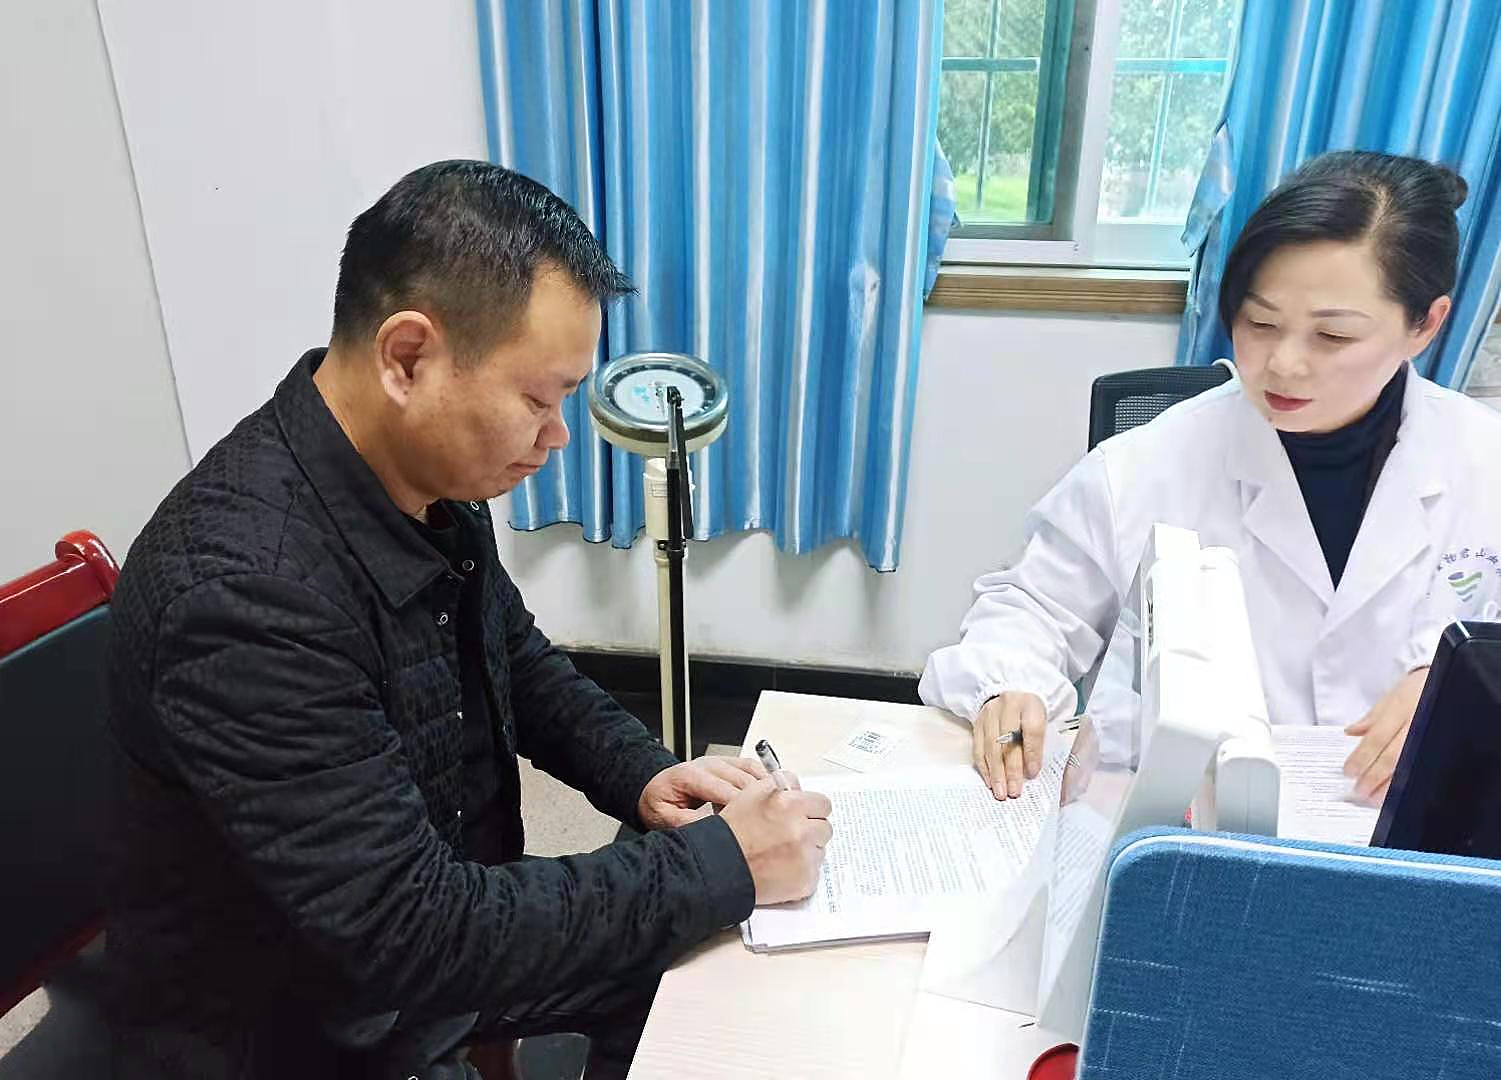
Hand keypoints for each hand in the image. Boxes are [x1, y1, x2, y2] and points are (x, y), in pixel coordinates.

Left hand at [637, 755, 768, 829]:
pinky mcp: (729, 763)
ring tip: (775, 814)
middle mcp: (708, 764)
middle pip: (743, 781)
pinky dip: (765, 782)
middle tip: (769, 826)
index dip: (743, 810)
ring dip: (766, 792)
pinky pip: (754, 768)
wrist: (656, 786)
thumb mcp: (663, 817)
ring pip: (753, 772)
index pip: (725, 791)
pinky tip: (771, 798)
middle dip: (758, 803)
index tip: (754, 828)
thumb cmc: (660, 800)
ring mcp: (720, 762)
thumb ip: (686, 824)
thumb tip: (710, 832)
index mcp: (690, 776)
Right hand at [719, 777, 832, 904]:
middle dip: (811, 831)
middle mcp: (800, 830)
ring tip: (781, 854)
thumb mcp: (751, 794)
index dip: (812, 809)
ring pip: (819, 851)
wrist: (718, 867)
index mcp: (790, 805)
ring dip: (806, 852)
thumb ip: (781, 784)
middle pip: (824, 828)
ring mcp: (805, 857)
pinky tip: (781, 869)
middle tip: (790, 836)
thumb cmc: (731, 833)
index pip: (822, 804)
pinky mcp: (805, 881)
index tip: (805, 815)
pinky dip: (801, 872)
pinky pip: (814, 873)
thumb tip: (798, 786)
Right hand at [974, 692, 1046, 799]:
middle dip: (1011, 769)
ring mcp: (989, 714)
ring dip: (995, 773)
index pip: (1031, 730)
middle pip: (1008, 741)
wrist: (1013, 693)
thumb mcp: (1041, 722)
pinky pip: (978, 748)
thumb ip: (1037, 744)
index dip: (1031, 753)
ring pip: (991, 747)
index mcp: (1030, 703)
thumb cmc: (1031, 714)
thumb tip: (1029, 773)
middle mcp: (1007, 705)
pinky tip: (989, 781)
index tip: (1032, 774)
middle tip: (1014, 791)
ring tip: (1000, 792)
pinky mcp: (977, 723)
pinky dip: (984, 767)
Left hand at [1344, 668, 1427, 804]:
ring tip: (1374, 798)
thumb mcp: (1392, 697)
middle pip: (1394, 757)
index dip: (1363, 757)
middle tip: (1359, 790)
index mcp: (1402, 710)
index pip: (1378, 739)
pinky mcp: (1440, 746)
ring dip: (1390, 786)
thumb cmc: (1416, 690)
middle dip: (1374, 776)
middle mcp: (1418, 725)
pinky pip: (1423, 769)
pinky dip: (1408, 783)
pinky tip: (1396, 793)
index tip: (1349, 771)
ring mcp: (1431, 737)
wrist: (1449, 684)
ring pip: (1410, 767)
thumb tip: (1350, 732)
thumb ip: (1372, 718)